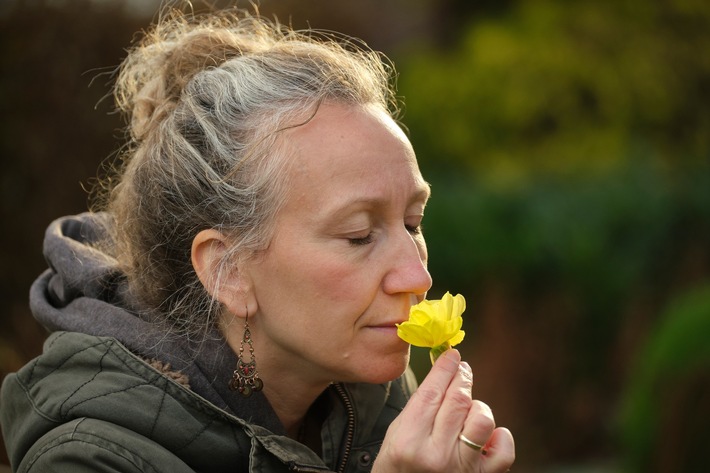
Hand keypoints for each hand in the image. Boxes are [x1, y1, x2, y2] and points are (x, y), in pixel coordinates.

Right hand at [373, 349, 514, 472]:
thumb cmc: (397, 467)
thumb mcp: (396, 434)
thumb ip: (420, 405)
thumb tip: (445, 371)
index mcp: (409, 442)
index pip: (432, 392)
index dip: (445, 368)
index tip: (452, 355)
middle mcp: (436, 456)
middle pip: (458, 400)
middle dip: (462, 378)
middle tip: (462, 370)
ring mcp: (461, 470)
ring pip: (482, 419)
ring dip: (477, 407)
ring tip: (467, 411)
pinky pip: (504, 451)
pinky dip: (500, 437)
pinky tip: (487, 436)